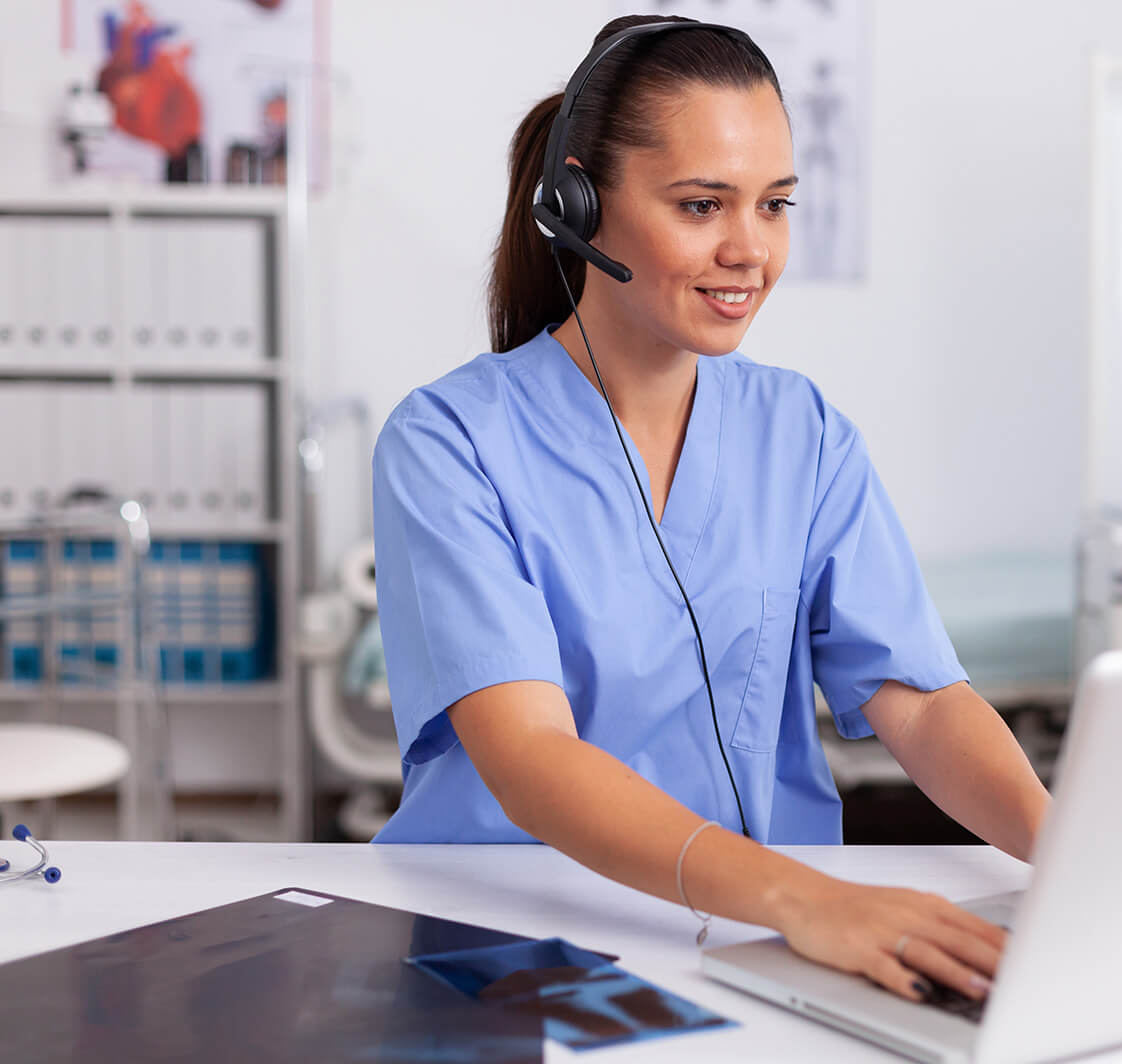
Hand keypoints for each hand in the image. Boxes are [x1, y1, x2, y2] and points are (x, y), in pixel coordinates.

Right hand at [775, 877, 1006, 1002]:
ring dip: (956, 972)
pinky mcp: (856, 946)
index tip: (1033, 967)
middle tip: (1021, 983)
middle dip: (991, 963)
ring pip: (926, 952)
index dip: (1005, 949)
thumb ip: (944, 928)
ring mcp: (881, 930)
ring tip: (981, 991)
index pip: (974, 928)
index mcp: (924, 905)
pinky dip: (902, 979)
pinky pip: (883, 965)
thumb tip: (990, 950)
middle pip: (957, 939)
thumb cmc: (858, 908)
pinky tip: (917, 992)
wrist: (804, 897)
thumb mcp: (906, 909)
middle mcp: (907, 914)